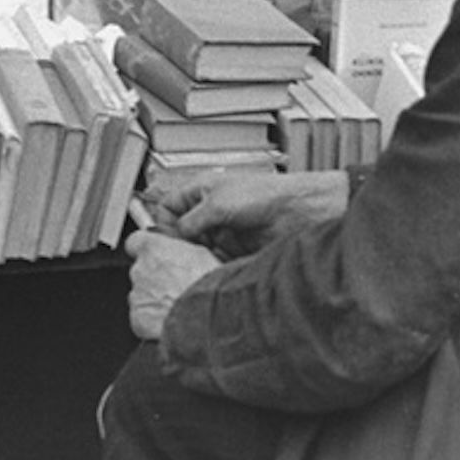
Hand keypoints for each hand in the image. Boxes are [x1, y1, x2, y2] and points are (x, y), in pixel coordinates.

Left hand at [125, 229, 221, 340]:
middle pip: (140, 271)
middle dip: (154, 278)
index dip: (146, 250)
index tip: (153, 254)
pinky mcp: (137, 318)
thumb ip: (180, 251)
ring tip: (177, 305)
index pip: (135, 241)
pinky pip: (141, 317)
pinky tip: (171, 320)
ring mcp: (136, 295)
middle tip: (176, 285)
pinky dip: (152, 320)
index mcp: (152, 249)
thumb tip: (181, 253)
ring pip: (141, 295)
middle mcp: (139, 270)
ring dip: (154, 299)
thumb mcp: (201, 254)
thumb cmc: (208, 285)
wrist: (204, 316)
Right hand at [169, 169, 350, 256]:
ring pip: (198, 247)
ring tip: (194, 263)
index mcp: (203, 191)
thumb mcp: (217, 205)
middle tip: (175, 256)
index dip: (163, 221)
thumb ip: (190, 221)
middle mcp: (212, 210)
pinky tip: (210, 268)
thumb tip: (175, 235)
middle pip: (182, 231)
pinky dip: (210, 265)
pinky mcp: (236, 248)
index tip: (162, 238)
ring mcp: (224, 229)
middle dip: (178, 243)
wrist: (297, 211)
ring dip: (195, 256)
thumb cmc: (264, 194)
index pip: (170, 206)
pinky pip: (215, 259)